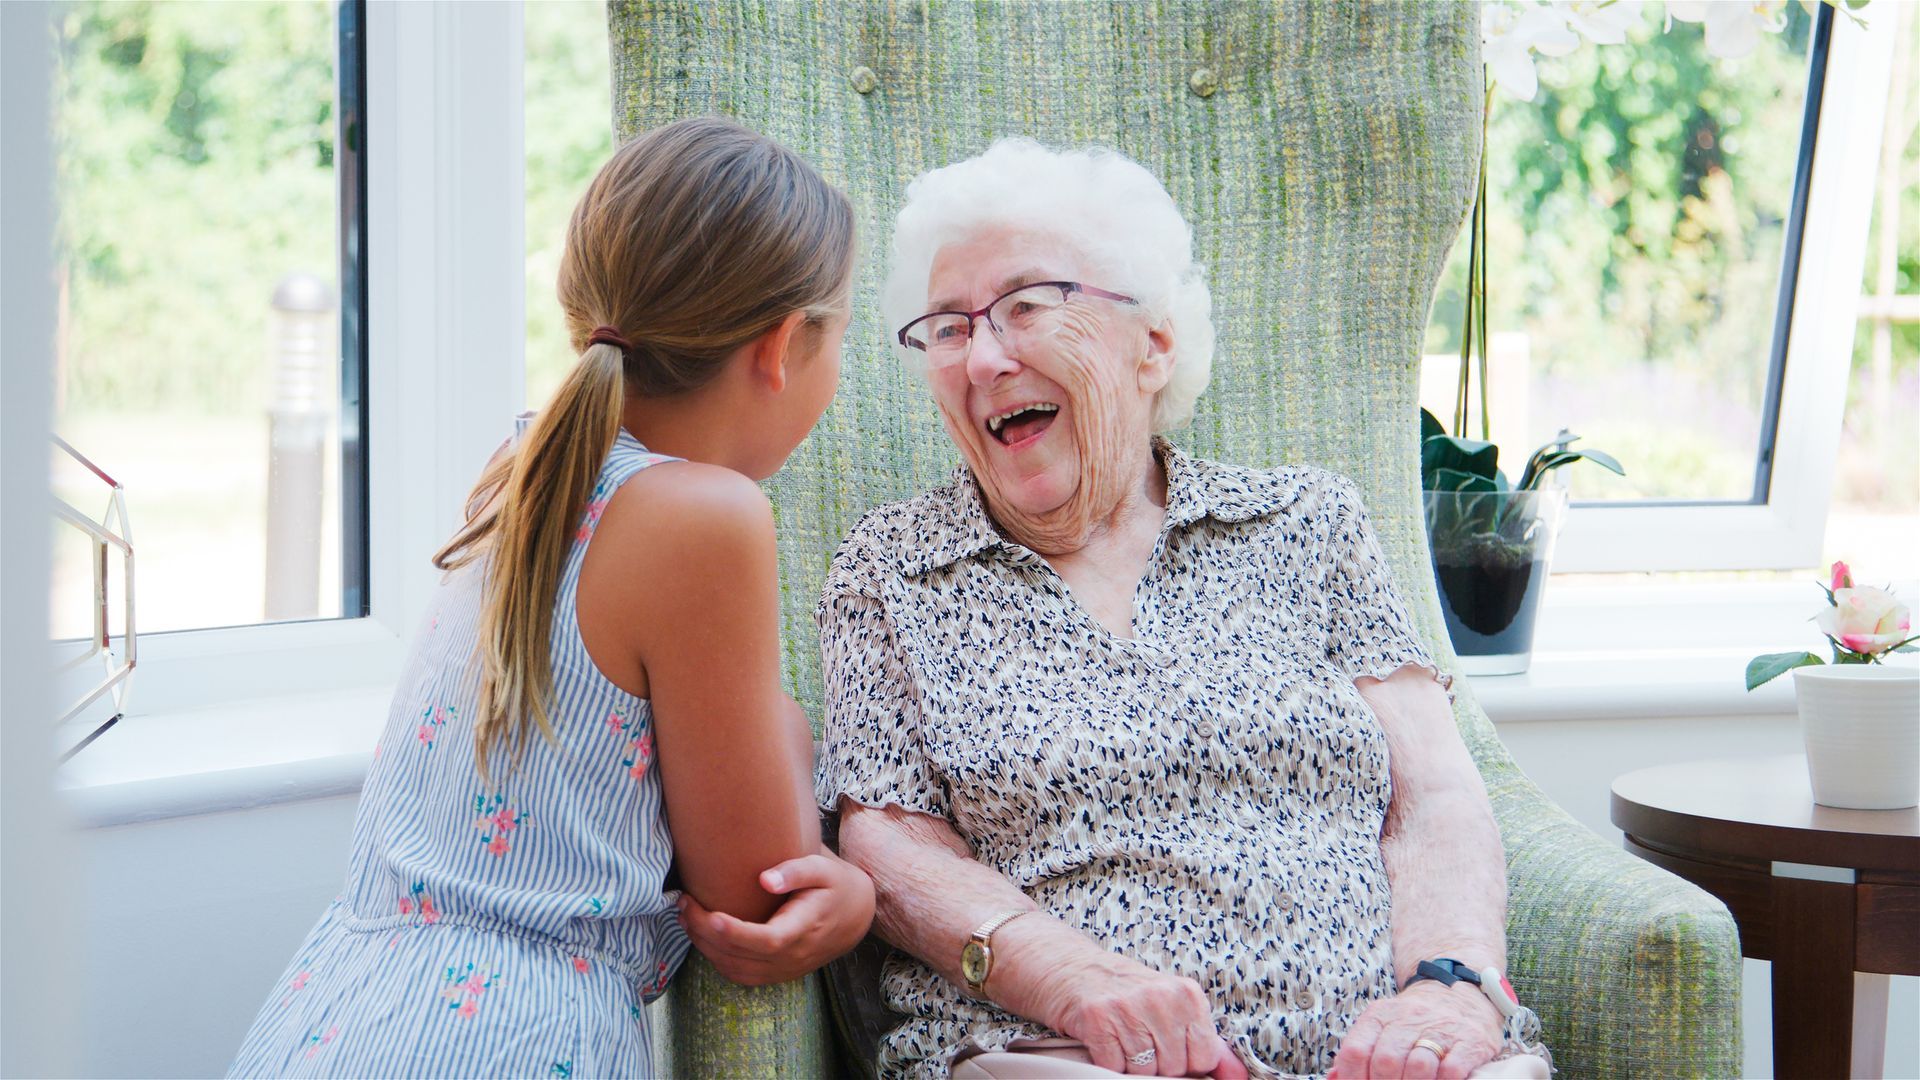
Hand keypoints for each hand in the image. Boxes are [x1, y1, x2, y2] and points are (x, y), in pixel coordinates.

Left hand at [678, 851, 874, 985]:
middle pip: (742, 956)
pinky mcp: (776, 973)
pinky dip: (716, 958)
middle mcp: (794, 956)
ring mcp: (784, 969)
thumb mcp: (824, 868)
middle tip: (684, 902)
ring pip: (736, 969)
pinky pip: (740, 975)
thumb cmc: (836, 885)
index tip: (709, 915)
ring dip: (705, 947)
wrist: (854, 916)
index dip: (736, 933)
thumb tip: (765, 879)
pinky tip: (701, 935)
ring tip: (685, 916)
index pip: (768, 940)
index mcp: (806, 928)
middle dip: (705, 933)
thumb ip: (796, 870)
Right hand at [1037, 954, 1245, 1077]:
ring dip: (1131, 1065)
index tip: (1168, 1045)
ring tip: (1123, 1038)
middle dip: (1158, 1065)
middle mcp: (1161, 998)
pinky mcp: (1098, 1020)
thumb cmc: (1127, 992)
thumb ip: (1209, 1044)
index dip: (1187, 1063)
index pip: (1204, 1058)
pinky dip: (1108, 1063)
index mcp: (1187, 994)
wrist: (1071, 968)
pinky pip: (1114, 1069)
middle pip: (1175, 1068)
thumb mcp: (1173, 1007)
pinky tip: (1106, 1041)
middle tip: (1141, 1039)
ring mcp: (1128, 1008)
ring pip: (1144, 1073)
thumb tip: (1240, 1078)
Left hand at [1330, 980, 1501, 1078]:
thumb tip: (1334, 1078)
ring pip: (1418, 1066)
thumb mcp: (1381, 1026)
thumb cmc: (1412, 1022)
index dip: (1352, 1078)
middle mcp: (1408, 1018)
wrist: (1458, 994)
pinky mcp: (1470, 1042)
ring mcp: (1441, 1029)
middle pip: (1386, 1061)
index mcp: (1380, 1015)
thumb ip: (1359, 1052)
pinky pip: (1452, 1070)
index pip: (1355, 1051)